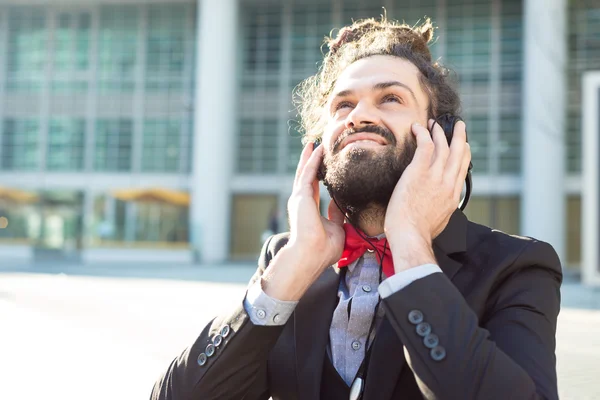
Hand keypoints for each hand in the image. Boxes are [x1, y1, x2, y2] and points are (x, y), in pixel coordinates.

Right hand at [262, 143, 344, 299]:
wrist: (311, 255)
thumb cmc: (323, 249)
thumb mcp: (336, 228)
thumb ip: (337, 214)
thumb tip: (342, 203)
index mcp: (308, 209)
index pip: (313, 187)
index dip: (317, 174)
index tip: (324, 163)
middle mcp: (301, 202)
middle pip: (306, 176)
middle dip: (310, 161)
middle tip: (315, 146)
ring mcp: (298, 198)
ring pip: (304, 172)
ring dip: (310, 157)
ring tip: (314, 143)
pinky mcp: (300, 196)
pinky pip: (307, 173)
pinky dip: (312, 160)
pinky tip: (317, 149)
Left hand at [384, 119, 470, 270]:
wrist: (411, 235)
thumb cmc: (420, 233)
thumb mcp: (440, 220)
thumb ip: (443, 207)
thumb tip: (441, 206)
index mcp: (453, 195)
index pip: (462, 168)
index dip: (464, 153)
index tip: (463, 145)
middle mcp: (447, 182)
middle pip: (458, 152)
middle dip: (459, 136)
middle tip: (459, 125)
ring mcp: (434, 176)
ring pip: (442, 146)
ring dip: (439, 131)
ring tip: (435, 123)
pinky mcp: (419, 171)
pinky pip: (425, 146)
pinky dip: (423, 133)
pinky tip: (418, 127)